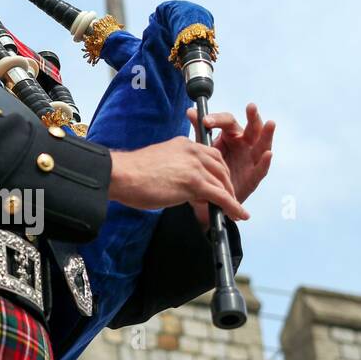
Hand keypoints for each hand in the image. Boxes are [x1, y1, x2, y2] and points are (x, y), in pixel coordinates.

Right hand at [108, 136, 249, 221]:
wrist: (122, 175)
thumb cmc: (132, 174)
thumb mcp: (159, 166)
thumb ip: (175, 171)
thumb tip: (181, 187)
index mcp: (183, 145)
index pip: (210, 156)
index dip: (218, 172)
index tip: (220, 184)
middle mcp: (192, 151)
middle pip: (221, 167)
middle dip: (227, 185)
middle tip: (230, 199)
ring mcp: (195, 166)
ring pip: (223, 182)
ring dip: (231, 198)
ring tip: (235, 212)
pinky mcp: (195, 182)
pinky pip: (221, 196)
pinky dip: (232, 206)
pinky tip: (238, 215)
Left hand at [186, 102, 273, 228]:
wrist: (210, 194)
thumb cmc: (210, 166)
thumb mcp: (204, 147)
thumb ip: (200, 129)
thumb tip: (191, 111)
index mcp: (232, 134)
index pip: (228, 121)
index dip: (217, 120)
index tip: (205, 121)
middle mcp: (245, 144)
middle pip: (252, 127)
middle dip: (253, 117)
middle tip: (251, 106)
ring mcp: (252, 159)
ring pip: (262, 145)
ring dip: (267, 134)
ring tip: (270, 123)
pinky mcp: (254, 177)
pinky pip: (261, 169)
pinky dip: (265, 161)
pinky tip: (268, 154)